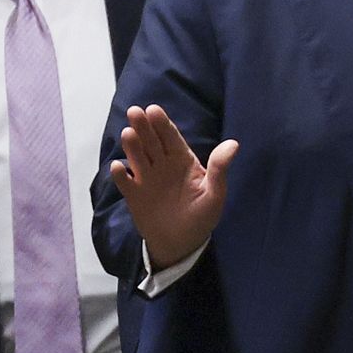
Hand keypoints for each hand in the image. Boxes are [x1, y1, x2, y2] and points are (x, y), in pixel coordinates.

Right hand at [109, 104, 238, 270]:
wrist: (182, 243)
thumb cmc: (202, 216)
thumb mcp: (215, 194)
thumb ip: (220, 169)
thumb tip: (233, 144)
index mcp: (182, 160)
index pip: (171, 137)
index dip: (162, 124)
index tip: (154, 110)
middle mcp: (162, 165)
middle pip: (151, 142)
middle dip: (143, 127)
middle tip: (135, 112)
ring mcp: (147, 179)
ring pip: (137, 158)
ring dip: (132, 146)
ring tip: (128, 134)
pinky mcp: (134, 196)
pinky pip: (126, 183)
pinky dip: (121, 175)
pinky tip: (119, 166)